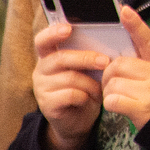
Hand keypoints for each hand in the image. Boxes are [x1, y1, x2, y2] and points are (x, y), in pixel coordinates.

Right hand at [30, 19, 108, 149]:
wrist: (77, 120)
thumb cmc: (84, 87)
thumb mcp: (85, 68)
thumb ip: (88, 51)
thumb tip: (108, 33)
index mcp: (48, 56)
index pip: (43, 40)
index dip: (53, 33)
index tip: (68, 29)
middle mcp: (41, 70)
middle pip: (60, 58)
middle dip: (86, 58)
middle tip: (104, 61)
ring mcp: (41, 88)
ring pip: (70, 78)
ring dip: (90, 83)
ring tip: (100, 88)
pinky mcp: (46, 104)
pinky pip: (71, 95)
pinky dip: (85, 96)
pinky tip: (89, 99)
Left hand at [99, 6, 149, 130]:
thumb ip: (146, 67)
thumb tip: (118, 63)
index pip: (148, 40)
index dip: (135, 25)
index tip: (124, 10)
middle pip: (118, 65)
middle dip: (109, 75)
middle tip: (113, 85)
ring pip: (113, 83)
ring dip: (109, 92)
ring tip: (121, 98)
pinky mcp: (142, 108)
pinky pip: (112, 100)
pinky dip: (111, 104)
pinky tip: (121, 108)